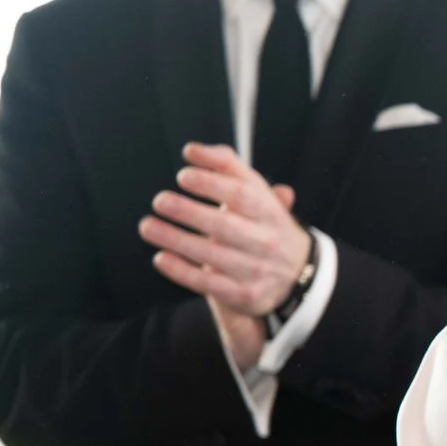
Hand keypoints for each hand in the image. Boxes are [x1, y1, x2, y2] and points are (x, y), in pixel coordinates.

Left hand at [140, 143, 312, 318]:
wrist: (299, 275)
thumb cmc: (264, 224)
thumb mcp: (257, 192)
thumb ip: (227, 166)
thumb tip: (192, 151)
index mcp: (270, 211)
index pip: (242, 195)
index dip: (211, 184)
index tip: (183, 176)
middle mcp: (266, 241)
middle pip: (225, 226)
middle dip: (189, 212)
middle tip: (159, 201)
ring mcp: (256, 270)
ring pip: (212, 256)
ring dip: (176, 240)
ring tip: (147, 226)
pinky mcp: (244, 294)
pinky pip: (209, 284)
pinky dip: (182, 272)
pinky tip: (160, 258)